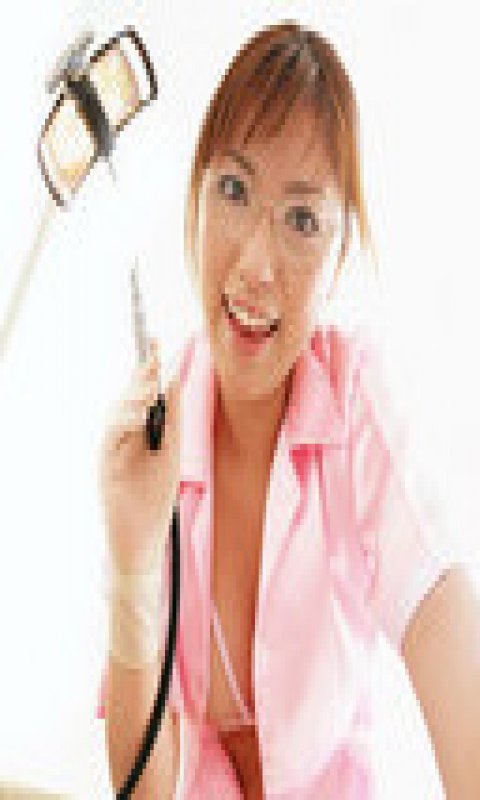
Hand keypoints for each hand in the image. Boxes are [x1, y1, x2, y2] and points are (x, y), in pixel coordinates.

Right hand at [98, 338, 180, 573]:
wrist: (141, 538)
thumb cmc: (155, 498)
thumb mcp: (172, 452)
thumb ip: (172, 419)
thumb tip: (175, 381)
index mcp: (141, 430)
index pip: (143, 392)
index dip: (148, 367)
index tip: (156, 342)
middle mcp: (124, 435)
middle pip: (129, 397)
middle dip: (141, 375)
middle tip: (155, 354)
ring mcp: (112, 448)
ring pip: (118, 410)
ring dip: (135, 394)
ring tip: (152, 382)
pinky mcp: (104, 462)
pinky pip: (111, 434)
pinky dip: (125, 420)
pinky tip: (141, 412)